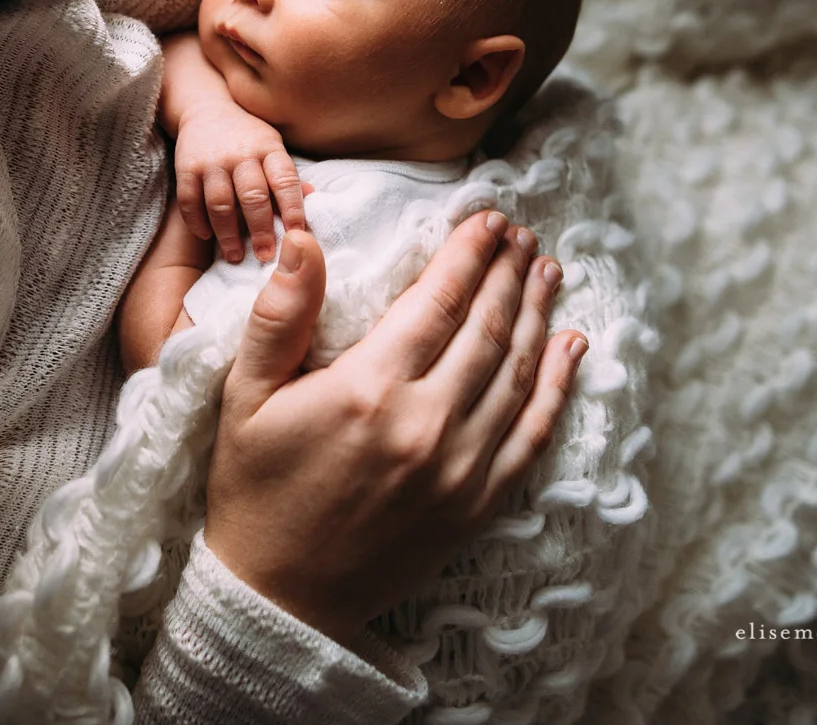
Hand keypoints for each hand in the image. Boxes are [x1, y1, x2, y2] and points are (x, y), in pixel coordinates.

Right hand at [173, 99, 309, 263]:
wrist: (207, 109)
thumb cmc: (248, 137)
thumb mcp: (273, 147)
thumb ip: (287, 176)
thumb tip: (313, 199)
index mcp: (268, 149)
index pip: (285, 181)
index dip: (293, 209)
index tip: (297, 236)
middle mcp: (241, 154)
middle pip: (252, 196)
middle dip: (260, 230)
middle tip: (266, 256)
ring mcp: (212, 161)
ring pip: (220, 203)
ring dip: (228, 234)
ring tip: (235, 256)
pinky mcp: (186, 167)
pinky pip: (190, 201)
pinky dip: (197, 222)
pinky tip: (206, 237)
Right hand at [203, 212, 584, 642]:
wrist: (280, 597)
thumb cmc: (256, 488)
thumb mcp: (245, 395)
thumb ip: (281, 315)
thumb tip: (302, 238)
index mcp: (367, 389)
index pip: (438, 301)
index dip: (469, 254)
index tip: (489, 219)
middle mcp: (424, 424)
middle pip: (486, 328)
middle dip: (509, 273)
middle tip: (524, 237)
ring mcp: (459, 468)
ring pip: (517, 374)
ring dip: (538, 315)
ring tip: (548, 272)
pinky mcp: (477, 505)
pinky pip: (532, 435)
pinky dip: (557, 387)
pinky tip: (571, 348)